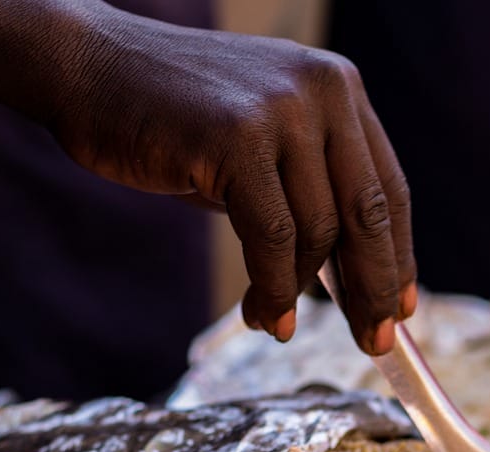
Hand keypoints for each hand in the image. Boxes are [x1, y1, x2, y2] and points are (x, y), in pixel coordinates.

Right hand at [52, 13, 416, 353]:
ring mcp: (282, 109)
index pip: (388, 186)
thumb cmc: (171, 119)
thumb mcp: (258, 145)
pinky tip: (264, 316)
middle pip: (369, 213)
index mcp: (338, 86)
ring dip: (300, 295)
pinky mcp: (239, 137)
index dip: (398, 255)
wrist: (88, 70)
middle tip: (374, 343)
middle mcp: (322, 90)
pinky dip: (272, 289)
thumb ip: (305, 191)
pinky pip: (272, 237)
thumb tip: (351, 279)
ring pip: (318, 231)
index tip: (401, 309)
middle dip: (373, 288)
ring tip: (278, 327)